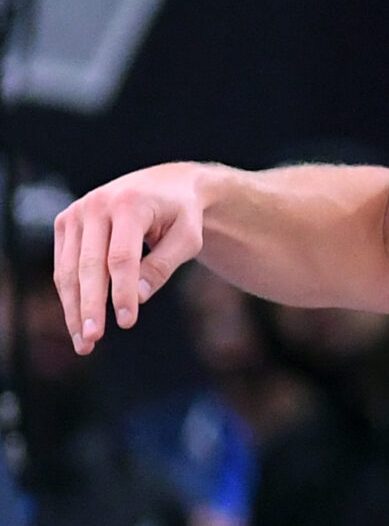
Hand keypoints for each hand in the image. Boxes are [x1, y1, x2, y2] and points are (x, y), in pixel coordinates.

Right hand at [52, 164, 211, 352]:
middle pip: (89, 265)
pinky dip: (69, 294)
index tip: (126, 323)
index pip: (122, 258)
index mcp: (129, 205)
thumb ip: (163, 266)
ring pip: (69, 269)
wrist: (166, 184)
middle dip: (89, 306)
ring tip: (83, 341)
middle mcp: (97, 205)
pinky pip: (64, 264)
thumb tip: (139, 298)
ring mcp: (77, 212)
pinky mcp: (66, 222)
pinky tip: (78, 320)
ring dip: (73, 308)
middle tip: (92, 340)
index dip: (122, 292)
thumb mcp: (187, 238)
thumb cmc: (182, 215)